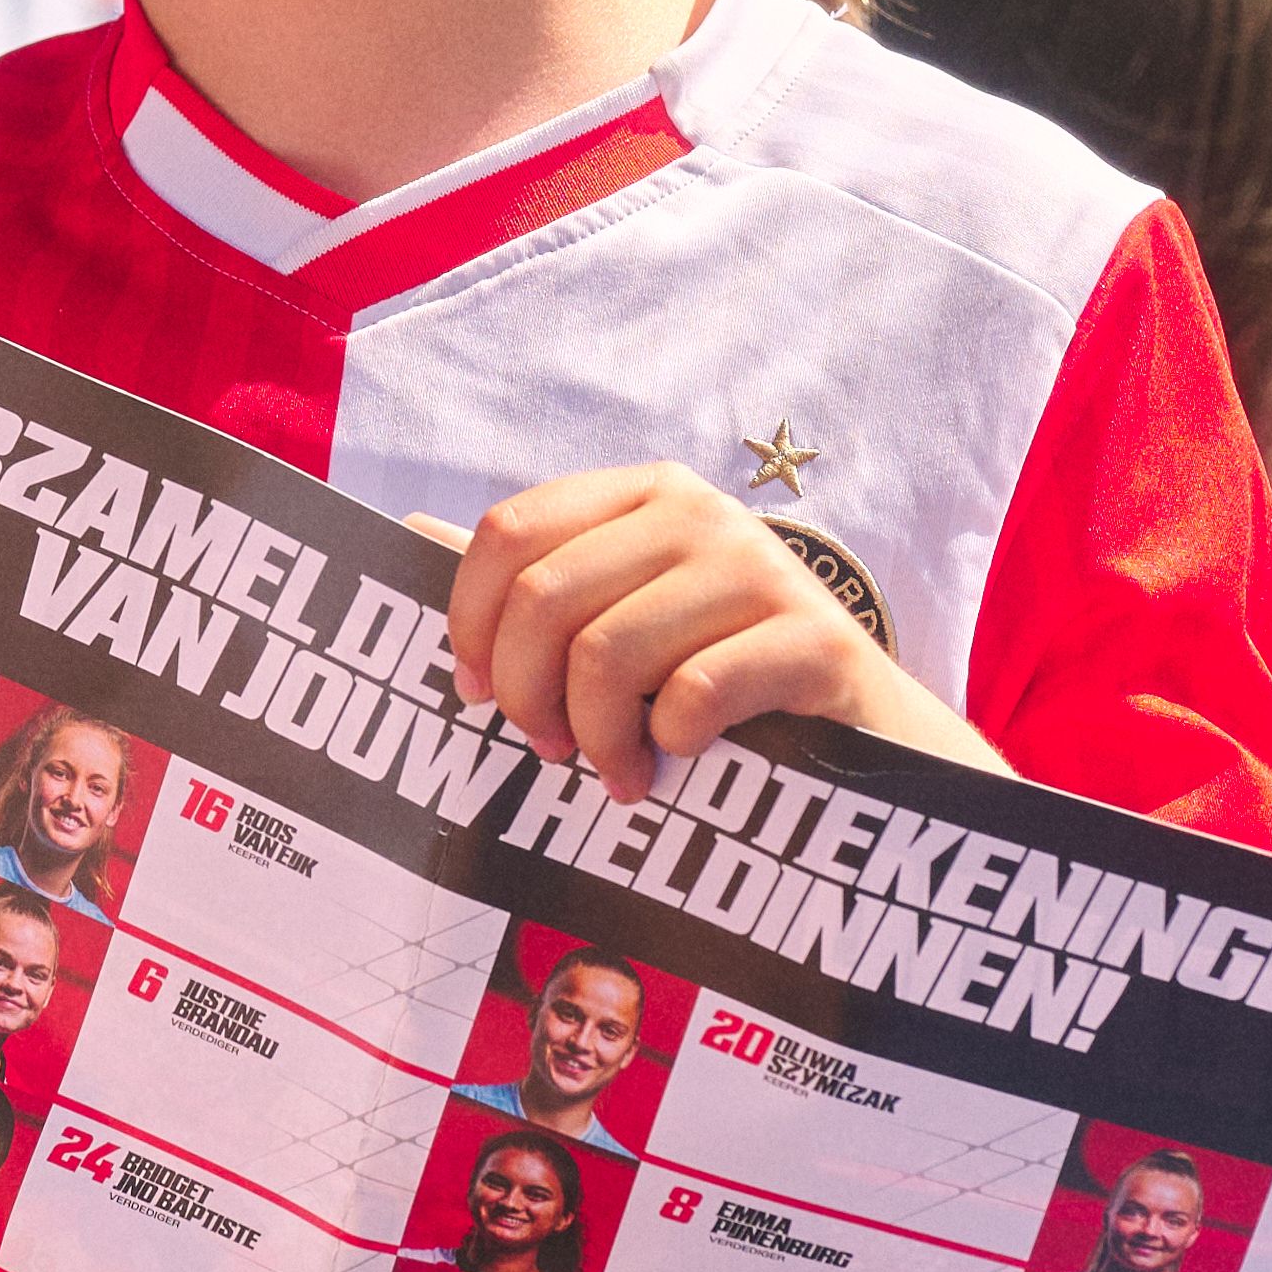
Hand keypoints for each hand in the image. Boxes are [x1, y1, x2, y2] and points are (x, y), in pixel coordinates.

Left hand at [444, 465, 984, 796]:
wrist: (865, 736)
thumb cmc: (720, 678)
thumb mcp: (622, 618)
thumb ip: (530, 578)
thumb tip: (406, 533)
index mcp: (641, 496)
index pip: (509, 531)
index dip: (473, 622)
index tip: (481, 693)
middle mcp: (698, 513)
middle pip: (546, 599)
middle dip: (530, 696)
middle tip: (551, 751)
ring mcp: (760, 568)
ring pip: (609, 654)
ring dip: (597, 738)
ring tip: (618, 775)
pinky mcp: (812, 636)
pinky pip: (694, 693)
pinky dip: (671, 743)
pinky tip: (683, 757)